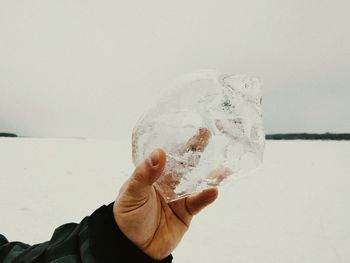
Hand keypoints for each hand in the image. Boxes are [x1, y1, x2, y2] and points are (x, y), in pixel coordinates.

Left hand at [113, 130, 224, 259]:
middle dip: (199, 151)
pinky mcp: (186, 212)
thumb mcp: (132, 192)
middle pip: (186, 164)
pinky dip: (205, 197)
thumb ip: (145, 174)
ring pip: (197, 182)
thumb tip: (159, 153)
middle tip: (212, 136)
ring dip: (210, 174)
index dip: (182, 142)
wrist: (131, 247)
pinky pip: (198, 202)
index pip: (170, 154)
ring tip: (224, 166)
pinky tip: (213, 190)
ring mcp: (178, 197)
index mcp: (154, 174)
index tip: (194, 128)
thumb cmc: (127, 216)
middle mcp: (168, 182)